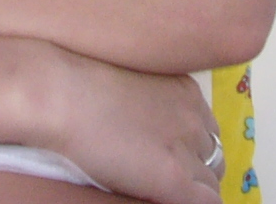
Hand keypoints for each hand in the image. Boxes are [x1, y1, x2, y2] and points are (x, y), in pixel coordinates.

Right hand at [37, 51, 223, 203]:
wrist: (62, 94)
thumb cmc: (76, 85)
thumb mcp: (126, 84)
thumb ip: (145, 103)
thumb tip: (140, 125)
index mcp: (183, 89)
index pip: (205, 127)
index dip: (191, 147)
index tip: (172, 156)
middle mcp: (192, 115)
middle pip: (213, 152)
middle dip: (198, 167)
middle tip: (170, 176)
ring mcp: (186, 147)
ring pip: (212, 180)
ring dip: (196, 188)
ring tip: (169, 192)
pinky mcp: (175, 178)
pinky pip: (208, 202)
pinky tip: (172, 201)